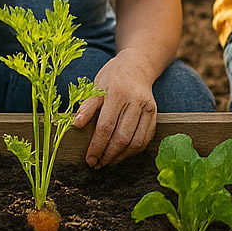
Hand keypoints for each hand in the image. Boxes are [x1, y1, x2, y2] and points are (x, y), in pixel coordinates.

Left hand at [75, 51, 158, 166]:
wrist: (137, 66)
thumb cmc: (112, 77)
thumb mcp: (96, 86)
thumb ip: (87, 106)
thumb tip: (76, 124)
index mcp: (118, 93)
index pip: (106, 126)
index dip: (97, 146)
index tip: (89, 159)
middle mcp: (136, 101)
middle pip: (122, 137)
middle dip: (108, 155)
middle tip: (97, 164)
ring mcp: (148, 108)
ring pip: (136, 141)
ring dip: (121, 156)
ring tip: (108, 161)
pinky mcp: (155, 114)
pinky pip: (145, 139)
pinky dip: (133, 151)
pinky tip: (122, 154)